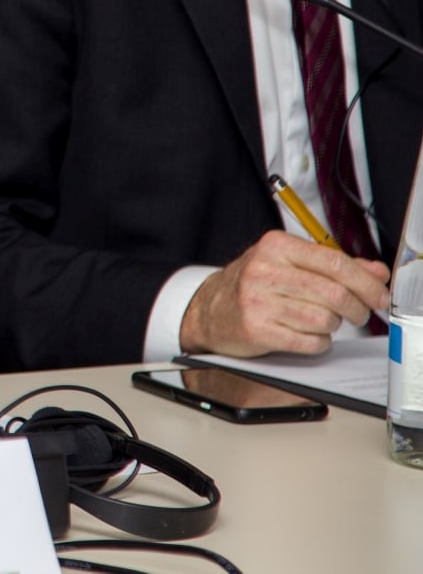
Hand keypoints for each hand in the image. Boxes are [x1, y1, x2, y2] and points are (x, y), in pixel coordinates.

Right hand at [180, 230, 390, 356]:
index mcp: (275, 246)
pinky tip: (308, 334)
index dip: (365, 282)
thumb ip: (334, 265)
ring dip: (333, 326)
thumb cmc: (254, 284)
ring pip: (324, 319)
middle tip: (359, 313)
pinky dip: (318, 342)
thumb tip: (375, 272)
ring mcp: (257, 301)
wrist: (210, 309)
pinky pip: (309, 342)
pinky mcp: (257, 330)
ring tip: (323, 321)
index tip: (379, 295)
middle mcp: (263, 270)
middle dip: (356, 308)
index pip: (334, 262)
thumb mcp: (289, 263)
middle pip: (334, 293)